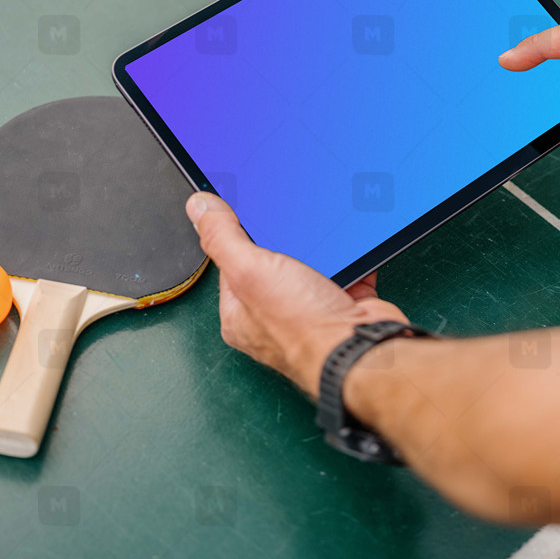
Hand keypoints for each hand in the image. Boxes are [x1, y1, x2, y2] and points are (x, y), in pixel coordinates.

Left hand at [185, 193, 407, 395]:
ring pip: (309, 269)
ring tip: (320, 236)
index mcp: (239, 314)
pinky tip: (350, 250)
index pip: (228, 265)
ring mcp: (308, 314)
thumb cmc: (304, 328)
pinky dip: (350, 261)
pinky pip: (345, 275)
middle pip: (269, 265)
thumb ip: (221, 237)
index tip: (242, 212)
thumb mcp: (249, 270)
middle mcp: (271, 317)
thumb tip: (199, 208)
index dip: (235, 237)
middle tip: (286, 222)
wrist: (360, 351)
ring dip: (318, 250)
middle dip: (281, 242)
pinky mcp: (342, 308)